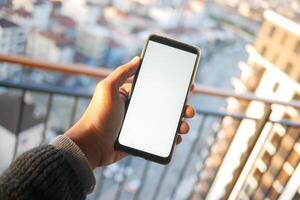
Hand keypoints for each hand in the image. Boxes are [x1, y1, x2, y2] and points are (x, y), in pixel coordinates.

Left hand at [66, 57, 194, 168]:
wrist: (91, 145)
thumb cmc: (98, 116)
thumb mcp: (107, 89)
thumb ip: (122, 72)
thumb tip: (138, 58)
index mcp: (131, 94)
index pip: (156, 87)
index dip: (172, 87)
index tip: (187, 87)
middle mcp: (137, 108)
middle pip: (164, 105)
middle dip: (180, 106)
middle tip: (189, 109)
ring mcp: (140, 124)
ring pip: (165, 121)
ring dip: (179, 122)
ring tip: (185, 125)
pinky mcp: (141, 139)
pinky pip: (160, 137)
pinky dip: (171, 137)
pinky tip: (177, 138)